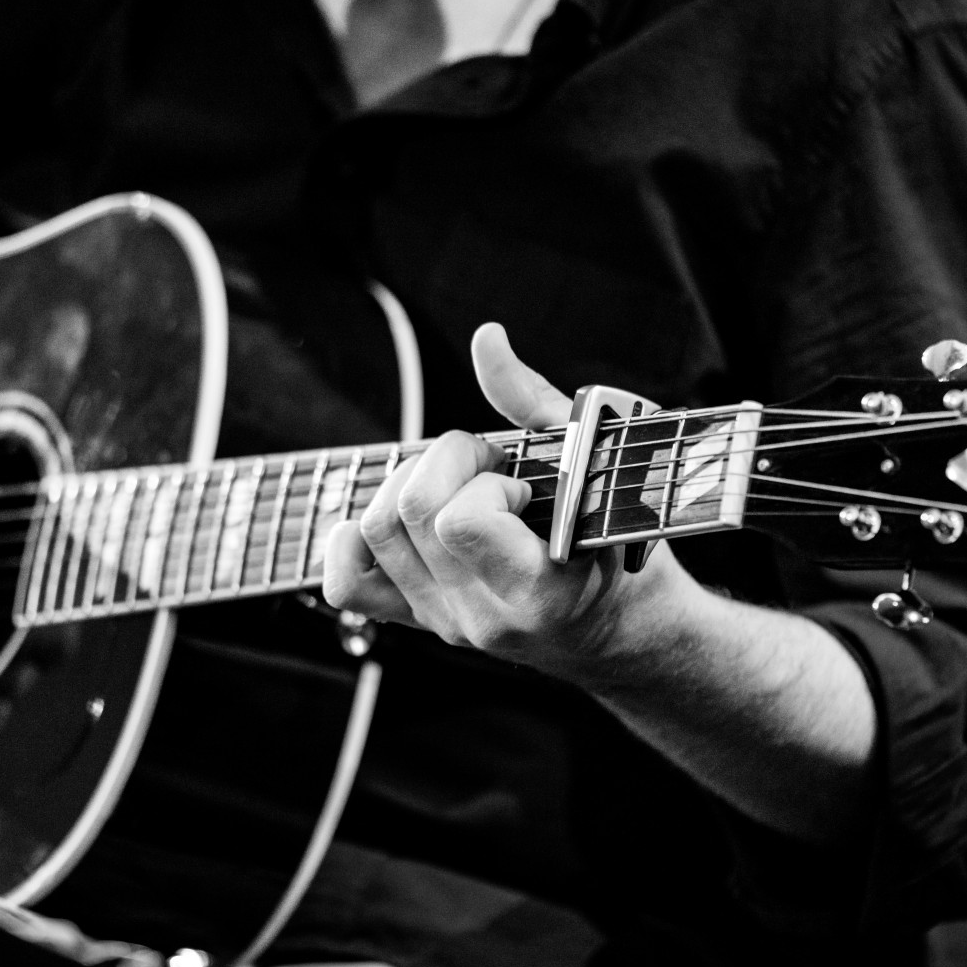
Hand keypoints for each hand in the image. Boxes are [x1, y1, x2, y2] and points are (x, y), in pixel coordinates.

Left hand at [322, 323, 682, 673]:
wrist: (617, 629)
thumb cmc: (616, 536)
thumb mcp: (595, 465)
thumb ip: (533, 401)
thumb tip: (485, 337)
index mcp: (542, 588)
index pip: (464, 521)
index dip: (486, 479)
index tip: (521, 481)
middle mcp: (487, 617)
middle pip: (411, 514)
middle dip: (445, 463)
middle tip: (486, 466)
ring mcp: (449, 623)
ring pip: (376, 531)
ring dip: (408, 485)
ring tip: (455, 485)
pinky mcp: (422, 621)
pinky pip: (348, 584)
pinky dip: (354, 538)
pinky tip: (399, 518)